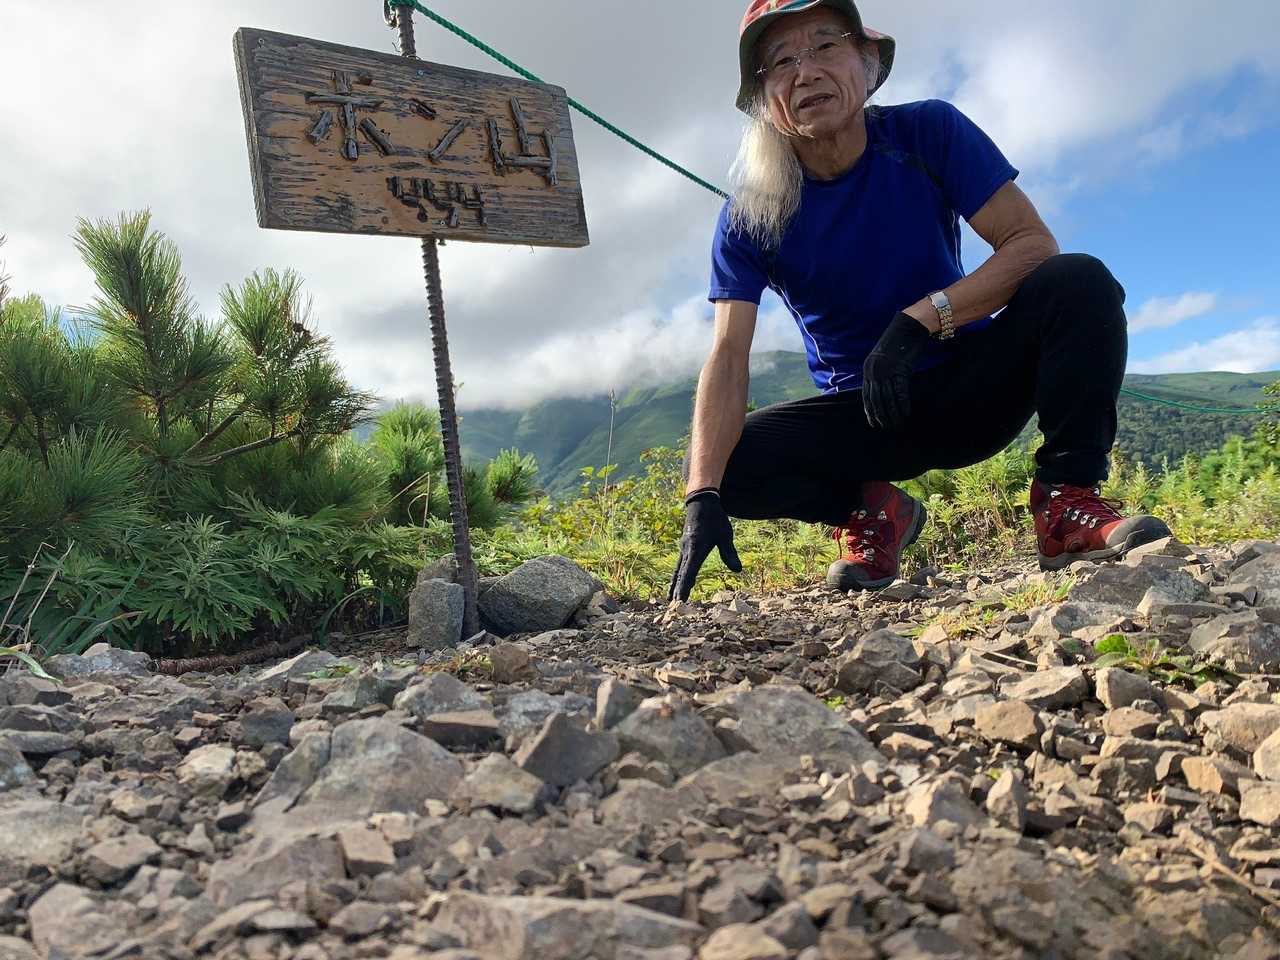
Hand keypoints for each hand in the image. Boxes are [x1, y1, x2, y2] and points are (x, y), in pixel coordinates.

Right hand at [667, 490, 741, 601]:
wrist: (701, 502)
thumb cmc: (715, 519)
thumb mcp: (726, 535)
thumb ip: (730, 553)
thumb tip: (738, 570)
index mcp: (696, 548)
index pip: (689, 572)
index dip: (685, 588)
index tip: (680, 601)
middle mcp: (686, 550)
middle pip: (680, 574)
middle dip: (677, 591)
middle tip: (674, 607)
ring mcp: (683, 549)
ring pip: (677, 571)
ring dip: (674, 586)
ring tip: (670, 600)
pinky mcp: (684, 547)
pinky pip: (679, 565)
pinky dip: (676, 577)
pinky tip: (676, 583)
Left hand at [862, 311, 931, 429]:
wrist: (910, 326)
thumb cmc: (899, 342)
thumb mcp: (883, 358)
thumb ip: (880, 372)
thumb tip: (882, 390)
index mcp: (868, 369)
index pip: (866, 395)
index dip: (869, 411)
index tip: (874, 422)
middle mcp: (874, 371)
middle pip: (875, 400)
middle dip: (880, 416)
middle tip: (886, 427)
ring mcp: (886, 371)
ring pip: (887, 399)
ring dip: (893, 414)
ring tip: (897, 425)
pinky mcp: (900, 370)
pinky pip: (900, 392)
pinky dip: (903, 405)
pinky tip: (906, 414)